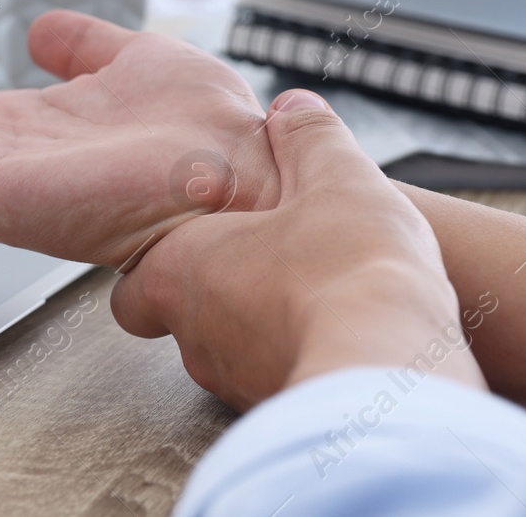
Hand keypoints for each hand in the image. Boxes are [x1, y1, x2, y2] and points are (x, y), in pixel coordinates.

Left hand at [111, 91, 483, 410]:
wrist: (391, 372)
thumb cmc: (350, 272)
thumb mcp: (335, 176)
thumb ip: (307, 137)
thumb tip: (291, 109)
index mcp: (183, 270)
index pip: (134, 281)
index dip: (162, 259)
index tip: (202, 238)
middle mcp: (195, 335)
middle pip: (181, 317)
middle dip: (218, 291)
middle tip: (265, 263)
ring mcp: (234, 382)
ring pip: (229, 353)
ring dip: (260, 326)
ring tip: (313, 296)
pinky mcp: (280, 415)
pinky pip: (275, 380)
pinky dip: (296, 357)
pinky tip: (339, 336)